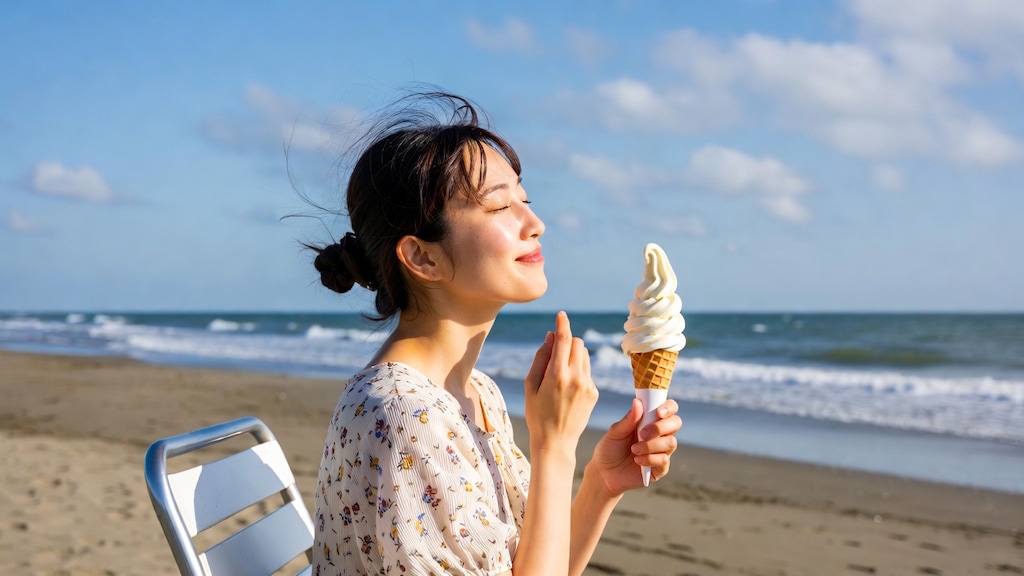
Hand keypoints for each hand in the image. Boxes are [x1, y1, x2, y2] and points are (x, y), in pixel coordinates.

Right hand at [523, 311, 598, 453]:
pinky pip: (587, 371)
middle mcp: (576, 377)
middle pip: (577, 343)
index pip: (564, 338)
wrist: (556, 442)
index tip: (561, 314)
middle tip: (555, 351)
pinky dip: (578, 370)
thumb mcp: (530, 386)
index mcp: (557, 374)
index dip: (562, 323)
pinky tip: (568, 388)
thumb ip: (540, 358)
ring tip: (560, 373)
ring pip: (585, 355)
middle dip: (567, 341)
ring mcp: (588, 385)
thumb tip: (550, 336)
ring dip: (574, 355)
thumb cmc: (537, 413)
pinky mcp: (594, 393)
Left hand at [588, 398, 681, 496]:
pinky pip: (664, 460)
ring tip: (634, 450)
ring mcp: (662, 451)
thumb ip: (628, 419)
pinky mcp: (660, 468)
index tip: (658, 412)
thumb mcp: (615, 432)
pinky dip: (650, 459)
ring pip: (671, 443)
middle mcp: (660, 434)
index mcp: (650, 421)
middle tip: (642, 433)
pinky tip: (637, 461)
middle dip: (660, 427)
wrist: (604, 473)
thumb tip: (637, 401)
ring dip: (651, 445)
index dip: (668, 407)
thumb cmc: (610, 448)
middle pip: (676, 423)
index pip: (669, 408)